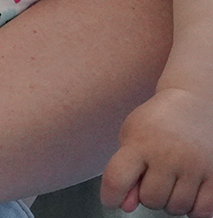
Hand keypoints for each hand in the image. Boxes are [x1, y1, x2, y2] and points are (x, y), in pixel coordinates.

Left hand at [101, 87, 212, 215]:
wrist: (194, 106)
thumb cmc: (156, 125)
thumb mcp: (132, 138)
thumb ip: (125, 173)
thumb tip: (124, 207)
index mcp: (139, 143)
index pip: (117, 179)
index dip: (111, 196)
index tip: (111, 201)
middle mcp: (168, 155)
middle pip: (151, 200)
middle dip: (149, 196)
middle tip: (154, 179)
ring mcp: (195, 165)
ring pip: (176, 207)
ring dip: (171, 202)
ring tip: (171, 181)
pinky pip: (202, 210)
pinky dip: (194, 208)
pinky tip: (189, 191)